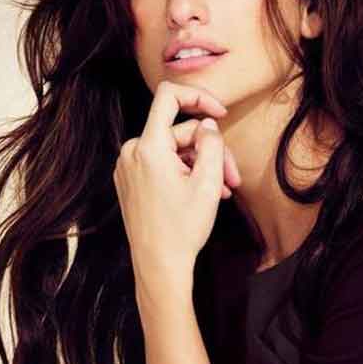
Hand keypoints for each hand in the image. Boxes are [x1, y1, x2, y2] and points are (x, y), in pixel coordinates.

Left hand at [113, 81, 241, 288]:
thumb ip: (211, 143)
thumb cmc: (182, 228)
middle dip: (210, 150)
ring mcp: (129, 167)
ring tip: (223, 189)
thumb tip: (208, 124)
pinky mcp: (131, 181)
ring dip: (201, 165)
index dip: (199, 96)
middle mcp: (132, 152)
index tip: (220, 112)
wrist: (159, 267)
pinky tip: (205, 192)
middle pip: (180, 132)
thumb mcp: (208, 182)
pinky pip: (163, 164)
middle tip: (233, 175)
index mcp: (148, 147)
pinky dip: (185, 173)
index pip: (169, 96)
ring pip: (175, 150)